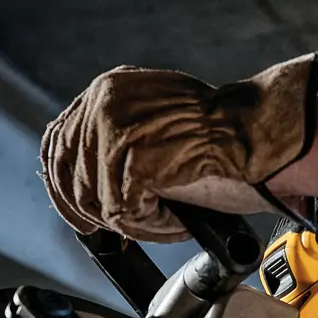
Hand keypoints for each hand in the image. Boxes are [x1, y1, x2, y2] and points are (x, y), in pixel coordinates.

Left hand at [39, 53, 317, 240]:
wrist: (259, 135)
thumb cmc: (225, 135)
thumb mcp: (159, 120)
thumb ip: (123, 135)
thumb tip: (92, 173)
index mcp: (107, 90)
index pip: (58, 142)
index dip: (63, 184)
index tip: (79, 211)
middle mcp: (103, 104)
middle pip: (67, 175)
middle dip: (91, 211)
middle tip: (121, 227)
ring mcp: (114, 132)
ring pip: (98, 202)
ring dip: (136, 220)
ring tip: (169, 217)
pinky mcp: (131, 161)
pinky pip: (124, 215)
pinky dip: (153, 226)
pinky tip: (178, 216)